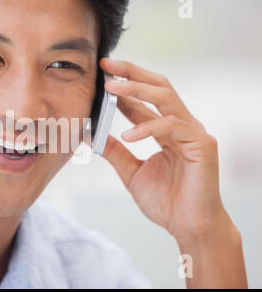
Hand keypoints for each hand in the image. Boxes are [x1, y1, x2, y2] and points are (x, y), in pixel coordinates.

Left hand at [98, 58, 233, 239]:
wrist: (187, 226)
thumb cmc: (165, 201)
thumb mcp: (131, 172)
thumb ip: (115, 152)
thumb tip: (90, 134)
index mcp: (164, 130)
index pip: (142, 100)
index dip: (122, 85)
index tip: (100, 74)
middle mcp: (180, 125)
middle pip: (158, 87)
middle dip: (132, 74)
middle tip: (106, 66)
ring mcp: (193, 132)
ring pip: (166, 98)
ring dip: (138, 90)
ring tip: (112, 89)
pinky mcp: (202, 143)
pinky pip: (172, 126)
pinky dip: (148, 128)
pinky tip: (128, 135)